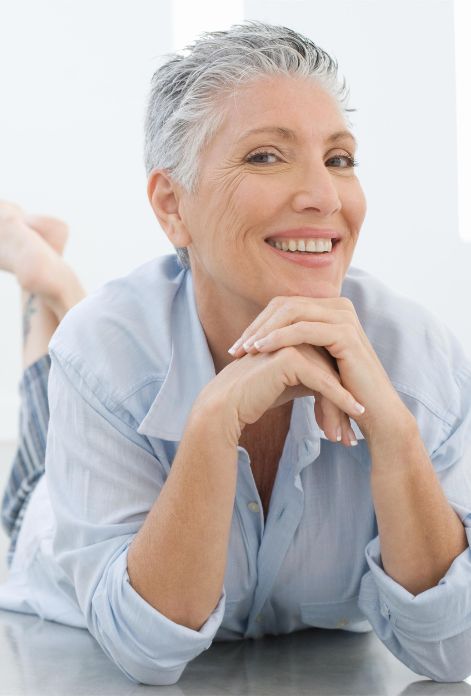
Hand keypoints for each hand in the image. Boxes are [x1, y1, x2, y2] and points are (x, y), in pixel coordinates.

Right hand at [194, 341, 366, 447]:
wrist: (226, 406)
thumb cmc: (255, 397)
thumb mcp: (291, 384)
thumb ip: (313, 377)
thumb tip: (341, 387)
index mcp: (296, 338)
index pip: (329, 365)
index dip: (341, 395)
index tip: (349, 424)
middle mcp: (296, 337)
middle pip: (332, 371)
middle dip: (343, 407)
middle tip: (350, 437)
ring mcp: (293, 344)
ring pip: (330, 377)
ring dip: (342, 410)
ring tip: (349, 439)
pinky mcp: (290, 358)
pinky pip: (323, 382)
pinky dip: (340, 401)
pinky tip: (353, 415)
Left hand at [228, 295, 411, 442]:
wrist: (375, 412)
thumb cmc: (343, 391)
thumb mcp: (315, 362)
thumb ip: (296, 346)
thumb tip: (259, 341)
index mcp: (331, 309)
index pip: (285, 306)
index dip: (259, 323)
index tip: (239, 346)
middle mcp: (340, 306)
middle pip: (285, 305)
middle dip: (257, 326)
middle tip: (235, 349)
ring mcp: (344, 317)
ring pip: (292, 312)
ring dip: (263, 330)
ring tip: (244, 350)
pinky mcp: (345, 333)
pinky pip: (303, 329)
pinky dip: (279, 337)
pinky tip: (261, 350)